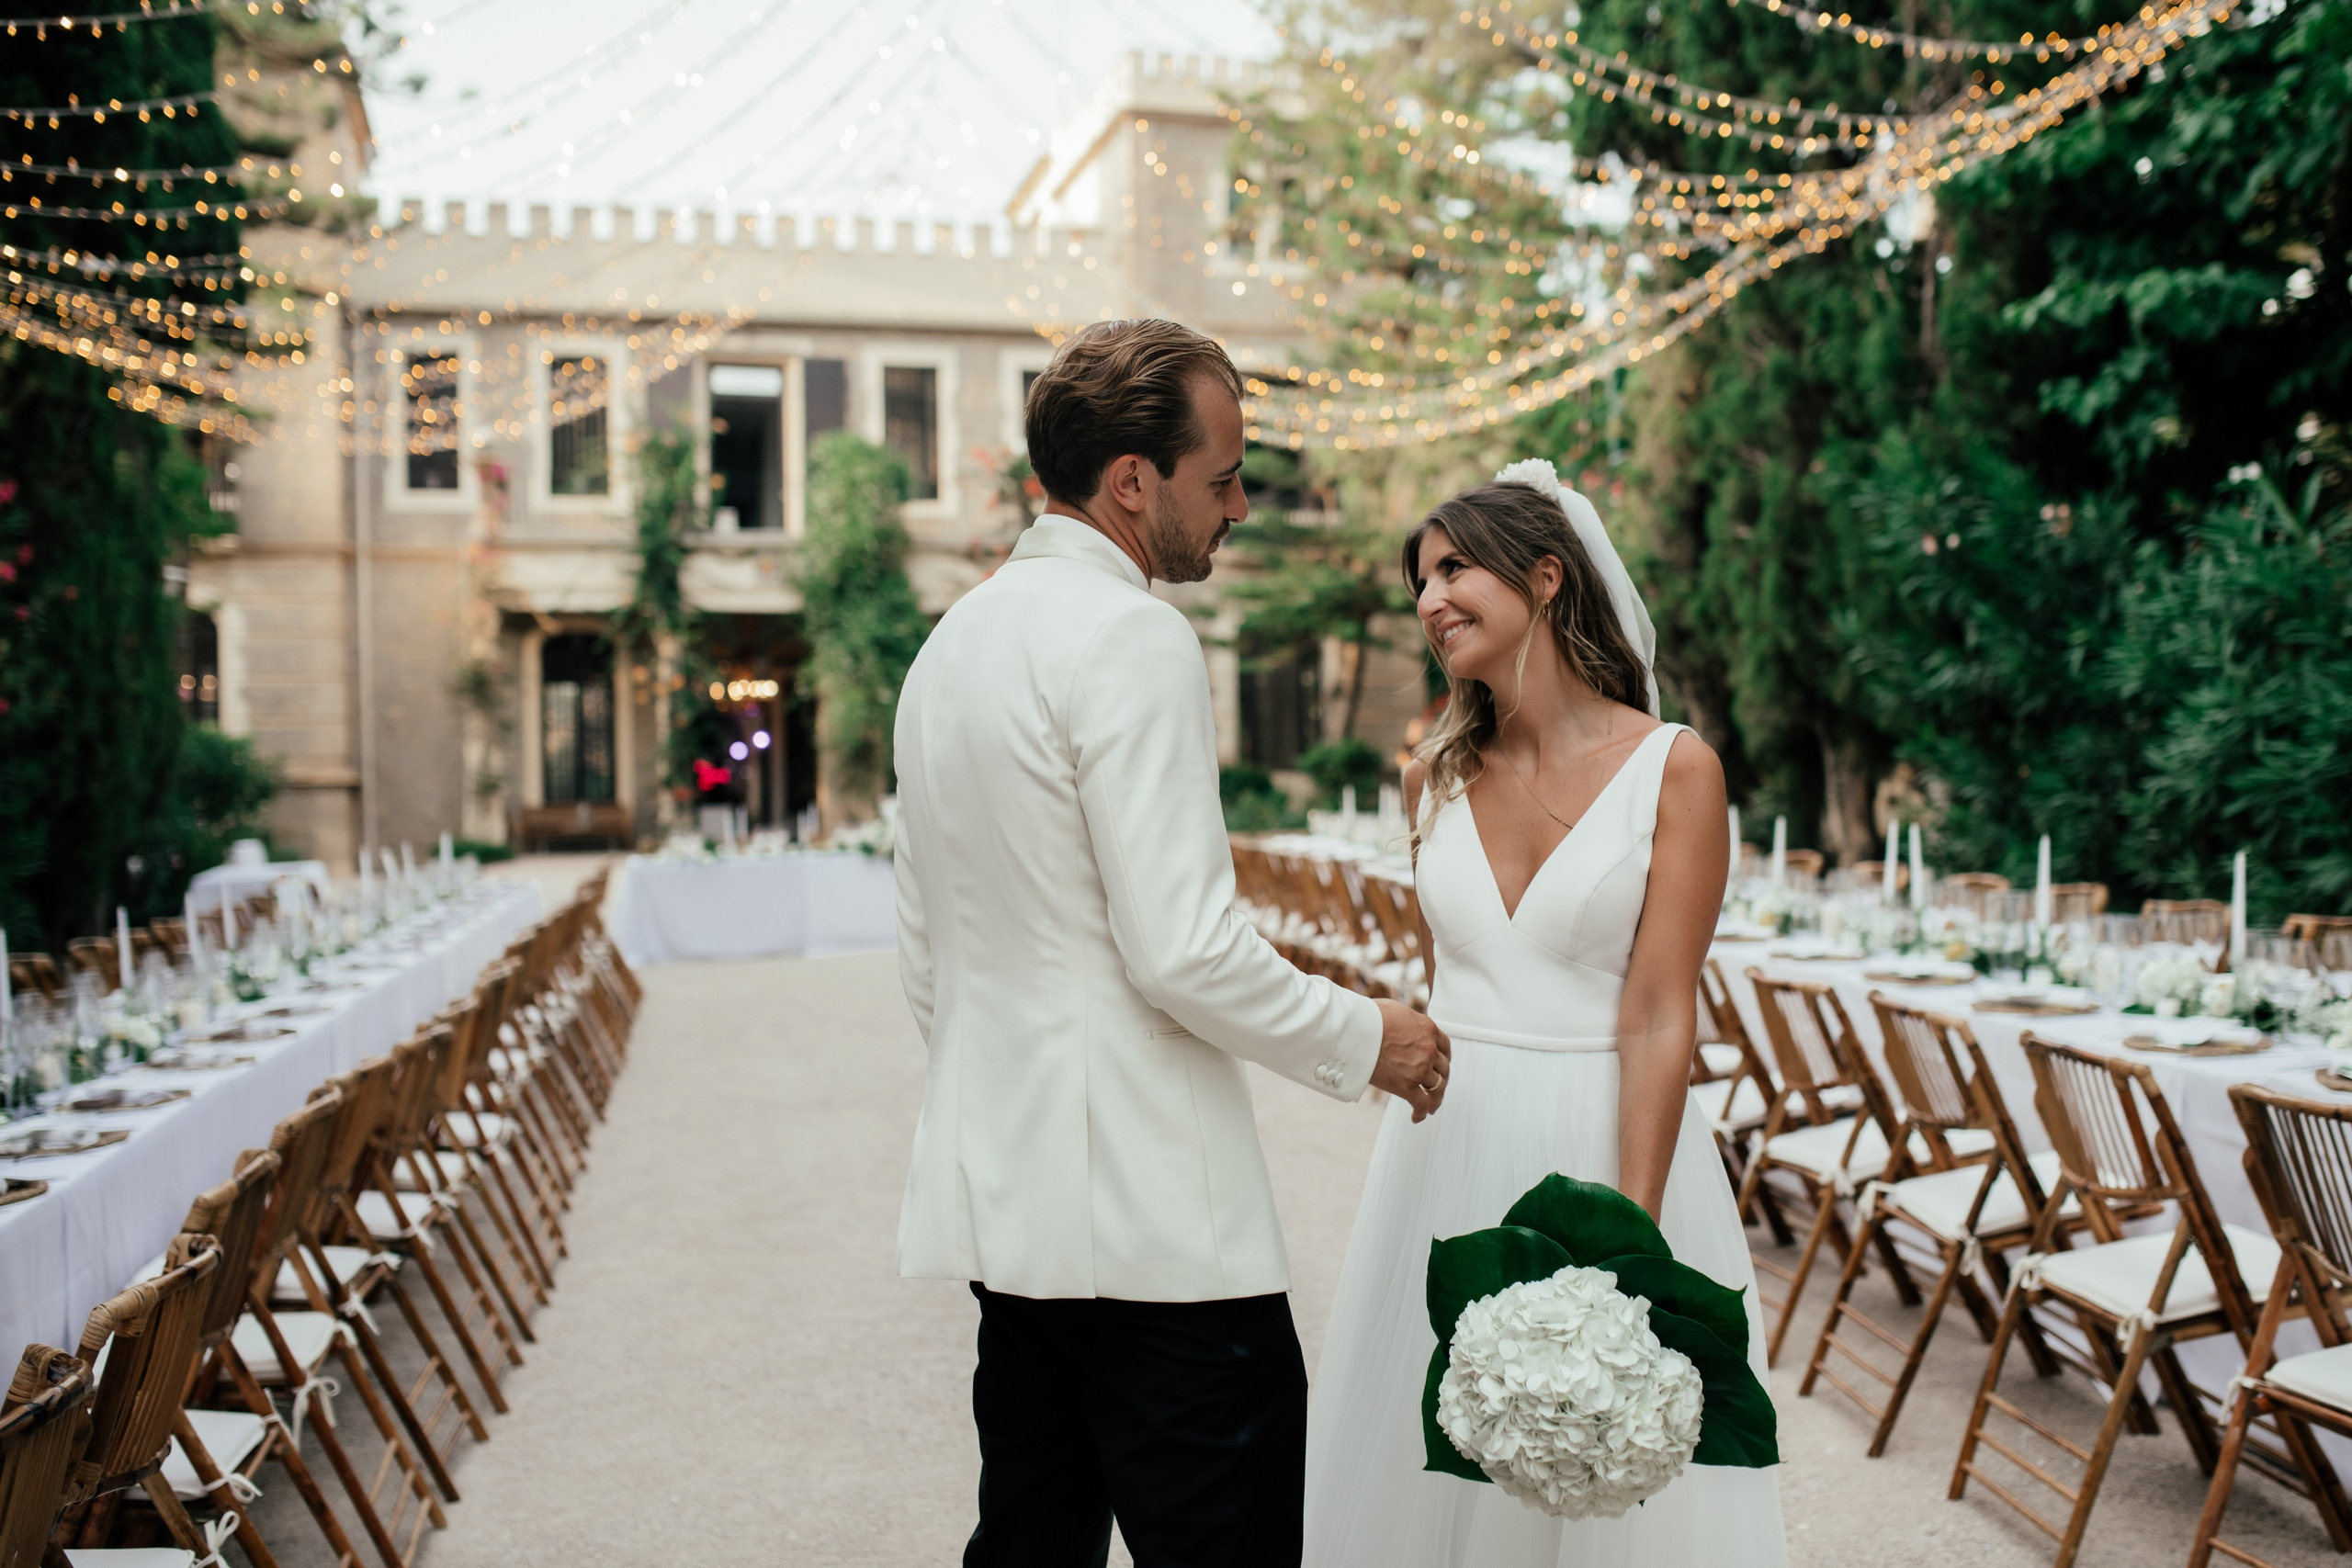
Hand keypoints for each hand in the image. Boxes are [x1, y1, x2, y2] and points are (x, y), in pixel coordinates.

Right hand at [1369, 999, 1450, 1121]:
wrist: (1356, 1029)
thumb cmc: (1368, 1017)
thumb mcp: (1396, 1011)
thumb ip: (1407, 1022)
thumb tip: (1401, 1026)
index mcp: (1428, 1029)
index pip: (1444, 1046)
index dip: (1444, 1058)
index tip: (1440, 1066)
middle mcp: (1429, 1049)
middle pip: (1443, 1069)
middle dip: (1441, 1079)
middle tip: (1436, 1087)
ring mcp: (1420, 1068)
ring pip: (1436, 1088)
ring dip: (1435, 1099)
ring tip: (1431, 1107)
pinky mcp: (1407, 1085)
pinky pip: (1421, 1103)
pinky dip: (1422, 1112)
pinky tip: (1417, 1117)